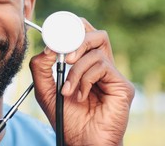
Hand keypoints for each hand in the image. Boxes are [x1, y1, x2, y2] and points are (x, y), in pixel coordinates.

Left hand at [29, 18, 134, 145]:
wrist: (81, 141)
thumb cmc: (66, 117)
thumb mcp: (44, 90)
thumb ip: (41, 68)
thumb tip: (49, 47)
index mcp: (86, 64)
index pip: (83, 35)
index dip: (71, 29)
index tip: (52, 37)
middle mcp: (101, 66)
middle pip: (96, 34)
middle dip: (76, 39)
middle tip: (64, 56)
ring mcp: (113, 75)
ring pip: (96, 51)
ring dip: (75, 70)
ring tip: (68, 90)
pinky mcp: (122, 85)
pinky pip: (102, 66)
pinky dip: (85, 79)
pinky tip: (80, 95)